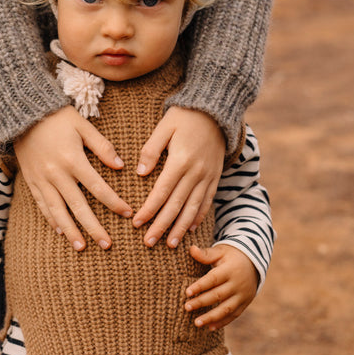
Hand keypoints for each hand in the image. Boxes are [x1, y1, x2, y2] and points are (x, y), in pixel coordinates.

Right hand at [14, 106, 131, 249]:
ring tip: (82, 247)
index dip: (114, 202)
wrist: (21, 113)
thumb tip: (121, 167)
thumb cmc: (57, 117)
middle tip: (107, 245)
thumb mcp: (82, 125)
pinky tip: (61, 232)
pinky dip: (52, 220)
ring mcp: (41, 180)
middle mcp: (56, 174)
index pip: (98, 187)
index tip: (128, 214)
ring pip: (58, 212)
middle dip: (94, 227)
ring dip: (71, 231)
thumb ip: (102, 146)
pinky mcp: (31, 181)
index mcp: (73, 160)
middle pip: (79, 207)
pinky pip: (42, 205)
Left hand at [132, 107, 224, 246]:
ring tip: (170, 244)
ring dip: (181, 227)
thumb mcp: (164, 127)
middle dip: (162, 226)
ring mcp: (208, 176)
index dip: (149, 210)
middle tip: (149, 242)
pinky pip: (207, 201)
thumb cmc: (185, 116)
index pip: (161, 192)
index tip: (137, 223)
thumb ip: (151, 150)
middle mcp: (196, 172)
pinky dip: (199, 216)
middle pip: (176, 205)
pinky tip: (191, 229)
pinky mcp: (216, 177)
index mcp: (180, 161)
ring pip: (193, 208)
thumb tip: (140, 173)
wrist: (216, 110)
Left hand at [184, 243, 258, 329]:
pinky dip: (223, 322)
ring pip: (226, 308)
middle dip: (202, 302)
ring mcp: (243, 295)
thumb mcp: (220, 251)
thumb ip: (206, 254)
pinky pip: (234, 315)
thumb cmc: (231, 256)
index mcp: (230, 270)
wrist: (253, 262)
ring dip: (211, 317)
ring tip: (196, 322)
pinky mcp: (245, 303)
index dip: (200, 286)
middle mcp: (238, 284)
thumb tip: (191, 249)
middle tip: (186, 307)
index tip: (187, 292)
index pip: (213, 279)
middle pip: (218, 295)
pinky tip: (210, 327)